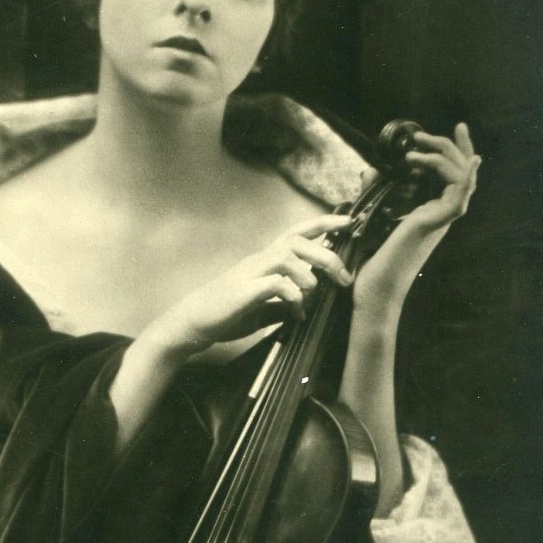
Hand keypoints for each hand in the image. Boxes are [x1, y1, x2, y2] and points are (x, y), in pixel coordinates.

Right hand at [146, 213, 352, 357]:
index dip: (323, 223)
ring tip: (314, 294)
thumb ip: (282, 304)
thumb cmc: (227, 312)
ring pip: (286, 256)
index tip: (348, 221)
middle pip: (297, 241)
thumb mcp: (262, 308)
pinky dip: (293, 296)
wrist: (194, 321)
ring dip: (309, 274)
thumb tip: (304, 309)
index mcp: (266, 260)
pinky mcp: (243, 291)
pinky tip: (297, 313)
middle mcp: (260, 260)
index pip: (297, 233)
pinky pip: (275, 284)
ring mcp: (251, 273)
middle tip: (344, 276)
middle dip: (326, 255)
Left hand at [352, 122, 479, 319]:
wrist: (373, 292)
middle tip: (421, 135)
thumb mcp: (372, 217)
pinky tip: (436, 161)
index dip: (456, 151)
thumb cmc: (372, 263)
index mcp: (431, 212)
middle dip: (450, 145)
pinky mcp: (433, 224)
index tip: (453, 128)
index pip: (454, 175)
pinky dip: (457, 174)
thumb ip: (374, 192)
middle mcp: (441, 214)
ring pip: (462, 177)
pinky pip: (457, 195)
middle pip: (463, 171)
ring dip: (442, 155)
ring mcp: (440, 219)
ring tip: (413, 151)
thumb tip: (371, 170)